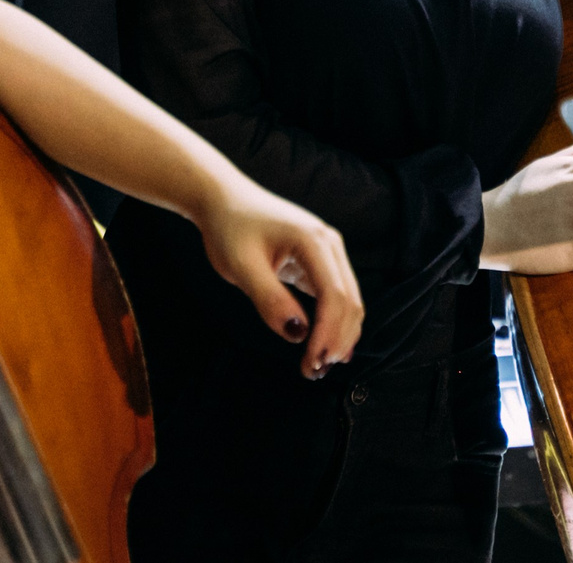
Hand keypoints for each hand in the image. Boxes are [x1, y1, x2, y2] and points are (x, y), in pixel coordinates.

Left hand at [192, 176, 364, 378]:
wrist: (223, 199)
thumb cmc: (229, 228)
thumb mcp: (241, 266)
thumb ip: (269, 300)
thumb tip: (298, 334)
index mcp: (313, 241)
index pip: (334, 297)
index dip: (327, 335)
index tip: (311, 364)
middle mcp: (330, 243)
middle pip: (349, 301)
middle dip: (336, 341)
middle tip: (313, 373)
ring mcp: (329, 250)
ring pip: (349, 301)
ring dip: (338, 336)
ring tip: (316, 366)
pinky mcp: (321, 259)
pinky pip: (337, 295)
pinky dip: (334, 323)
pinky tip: (325, 346)